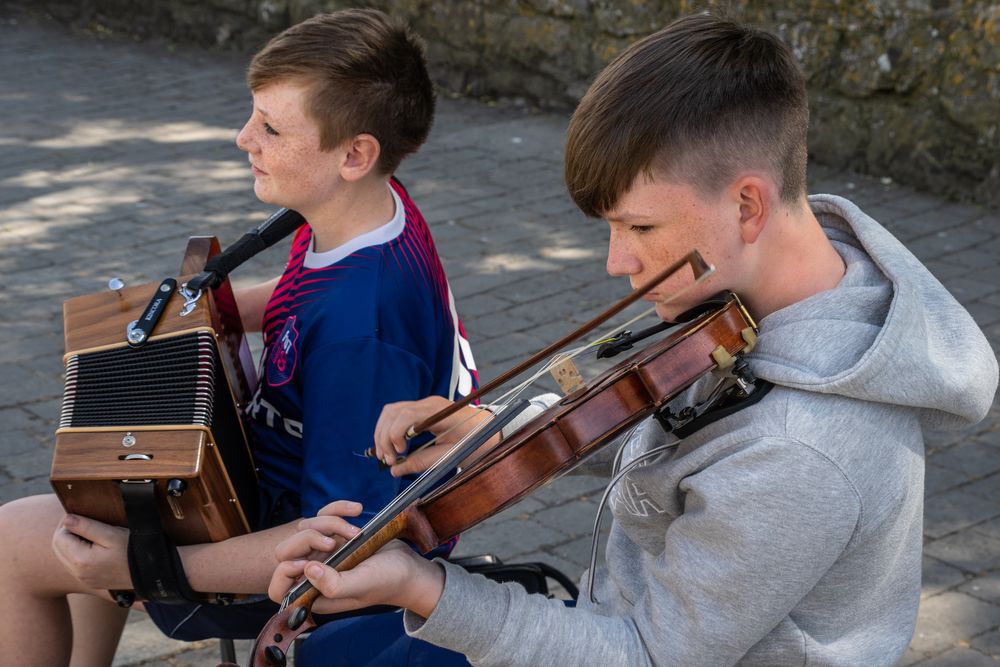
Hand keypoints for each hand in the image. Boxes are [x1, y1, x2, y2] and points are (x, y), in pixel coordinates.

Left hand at [51, 514, 131, 590]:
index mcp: (80, 560)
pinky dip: (77, 553)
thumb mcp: (111, 534)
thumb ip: (87, 526)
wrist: (149, 573)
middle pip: (57, 547)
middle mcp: (78, 573)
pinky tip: (93, 547)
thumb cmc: (132, 551)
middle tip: (83, 522)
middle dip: (66, 532)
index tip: (82, 516)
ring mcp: (83, 579)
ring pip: (63, 556)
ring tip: (89, 534)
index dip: (67, 523)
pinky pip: (73, 565)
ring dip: (71, 543)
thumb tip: (67, 519)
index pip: (59, 537)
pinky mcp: (89, 581)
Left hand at [270, 501, 444, 617]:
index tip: (309, 561)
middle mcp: (314, 573)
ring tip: (355, 532)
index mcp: (314, 593)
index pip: (278, 587)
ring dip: (329, 522)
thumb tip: (306, 569)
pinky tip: (357, 510)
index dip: (284, 571)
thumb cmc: (389, 581)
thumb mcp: (362, 584)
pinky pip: (325, 513)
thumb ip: (333, 584)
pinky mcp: (337, 534)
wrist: (411, 567)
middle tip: (332, 543)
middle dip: (307, 540)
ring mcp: (325, 552)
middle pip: (285, 551)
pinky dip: (339, 507)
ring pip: (306, 527)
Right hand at [373, 396, 494, 475]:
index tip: (398, 455)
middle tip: (387, 460)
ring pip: (391, 411)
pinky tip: (393, 447)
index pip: (405, 415)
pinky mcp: (423, 410)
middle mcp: (429, 403)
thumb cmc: (476, 443)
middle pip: (393, 412)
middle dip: (384, 437)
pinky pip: (398, 414)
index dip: (394, 435)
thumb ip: (422, 462)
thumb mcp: (451, 456)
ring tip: (386, 455)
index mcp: (438, 412)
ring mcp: (425, 404)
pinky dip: (390, 429)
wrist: (491, 431)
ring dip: (383, 432)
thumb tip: (395, 471)